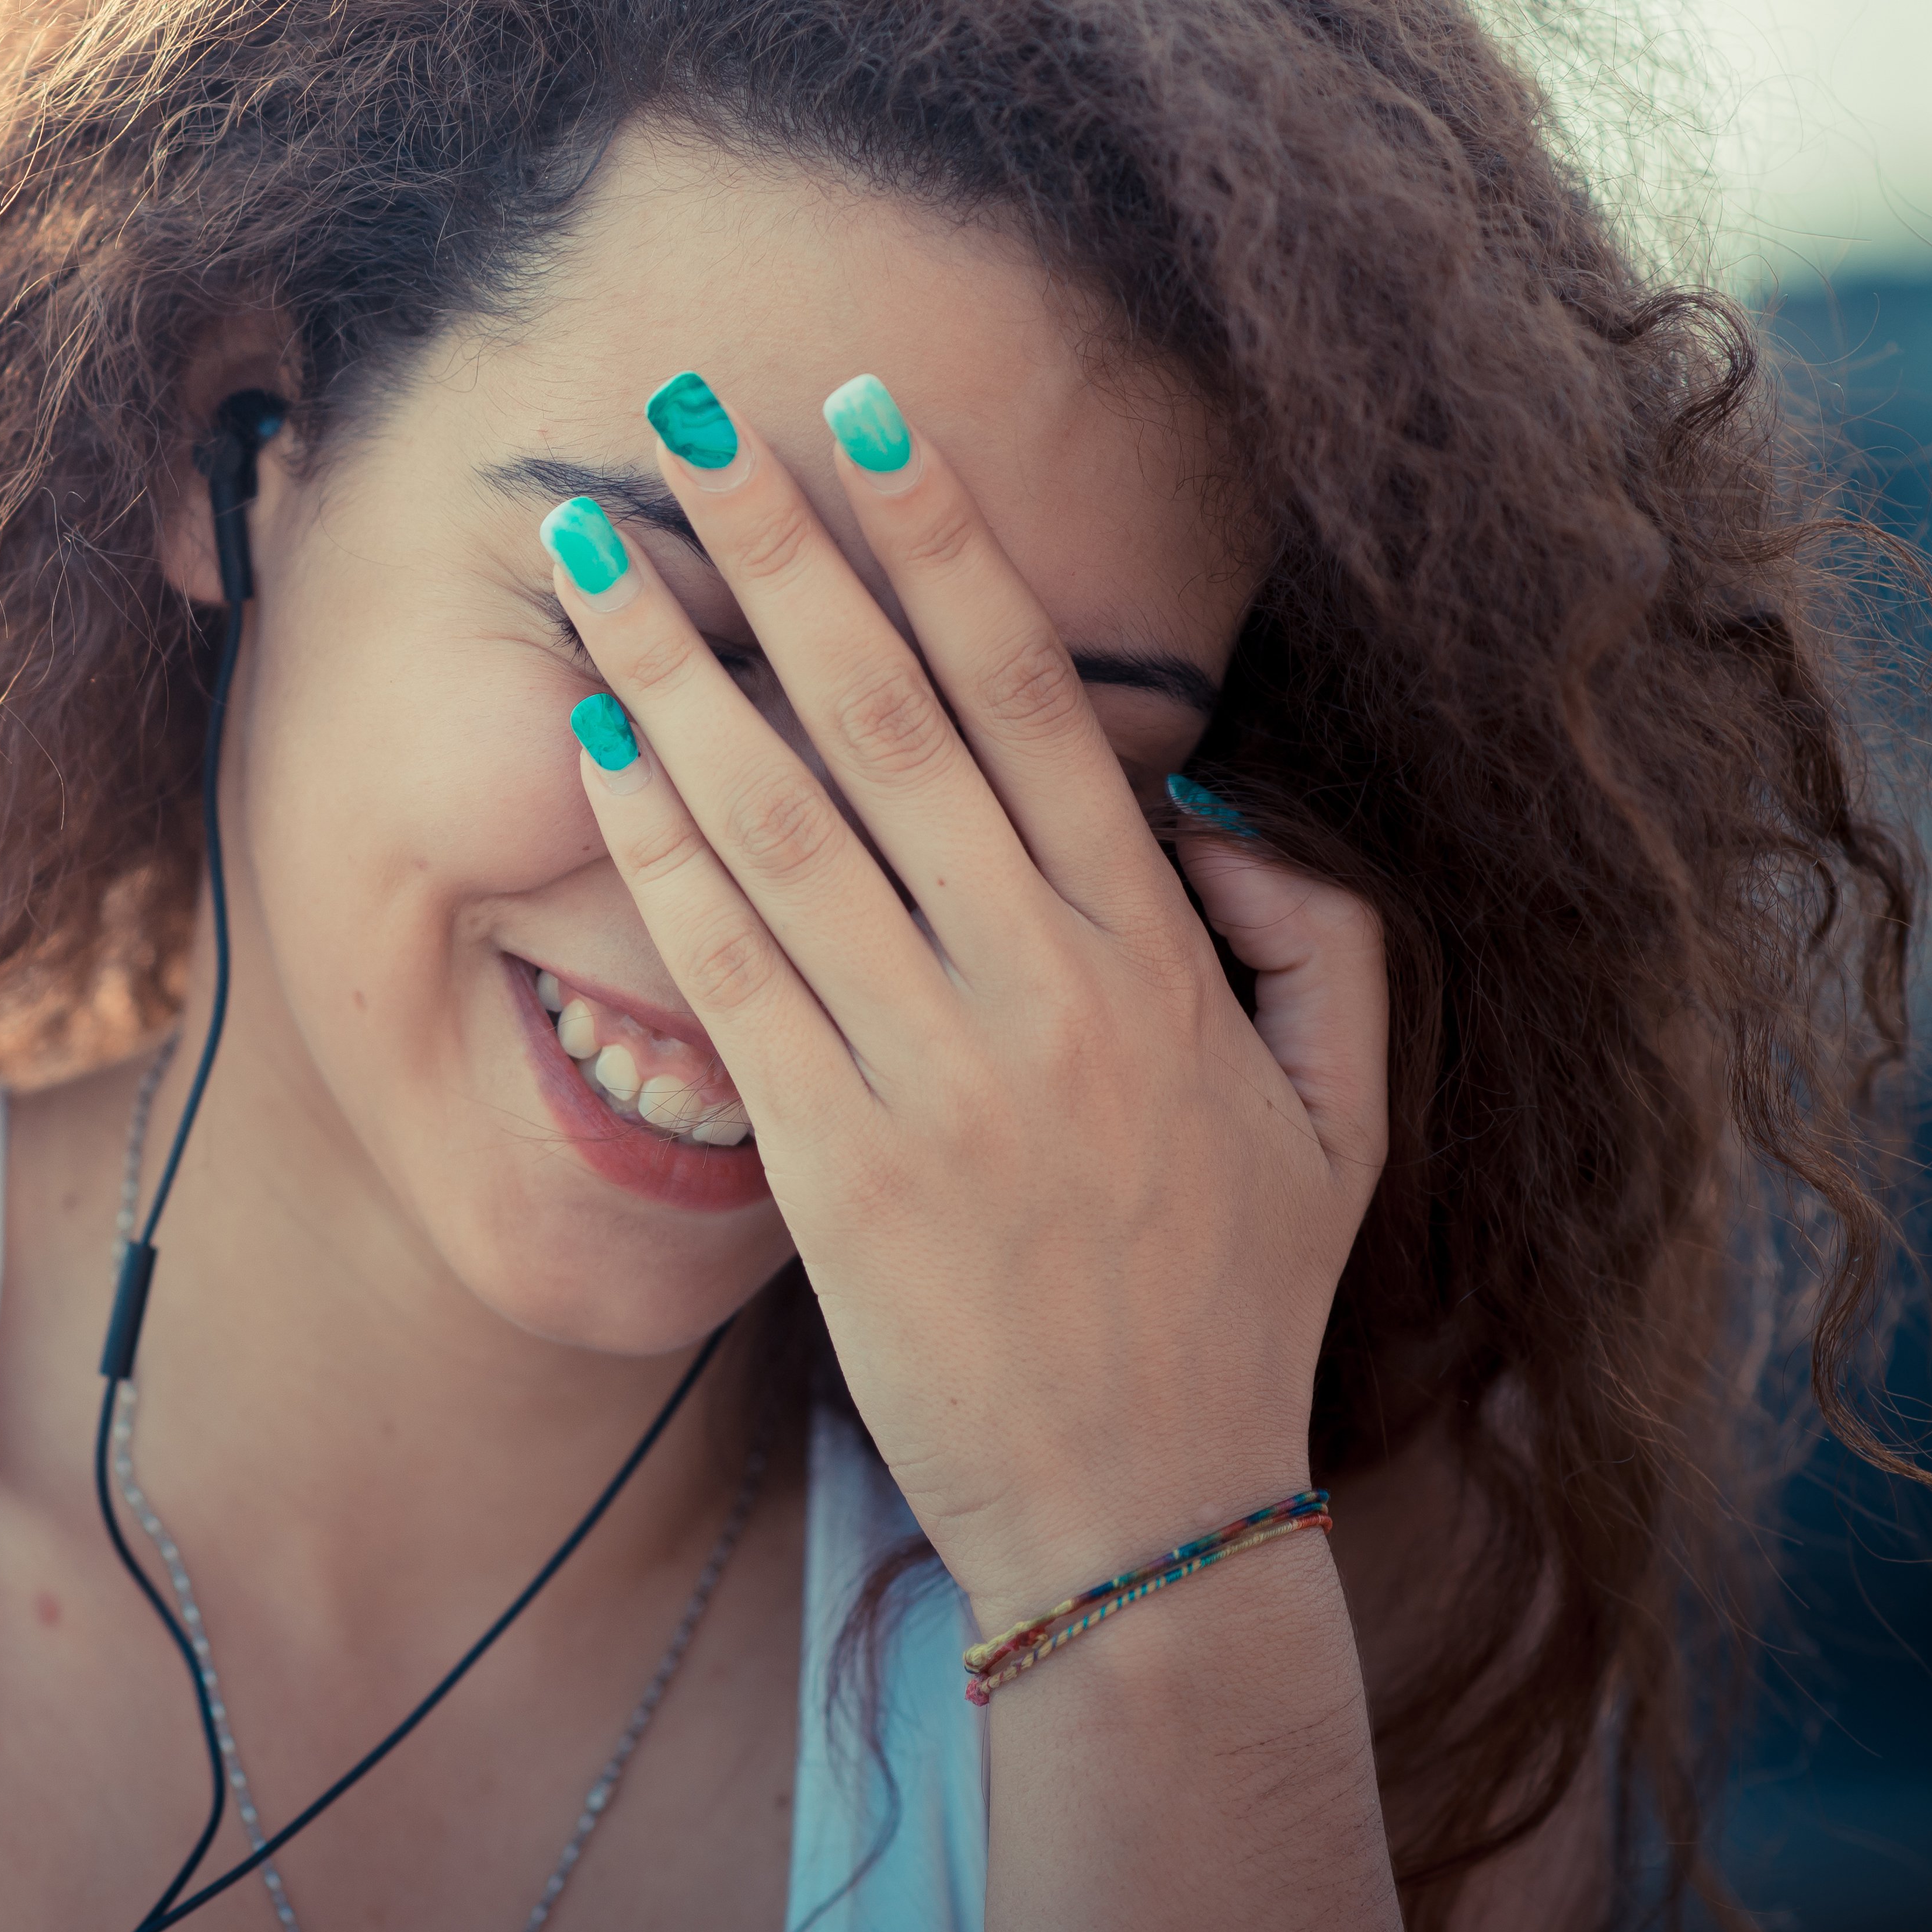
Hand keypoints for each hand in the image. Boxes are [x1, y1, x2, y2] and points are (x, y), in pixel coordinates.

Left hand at [543, 374, 1388, 1627]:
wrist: (1142, 1516)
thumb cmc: (1234, 1299)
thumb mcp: (1342, 1107)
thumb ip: (1305, 929)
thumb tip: (1196, 802)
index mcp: (1155, 950)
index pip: (1032, 697)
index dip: (943, 543)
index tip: (864, 415)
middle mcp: (1037, 985)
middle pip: (888, 718)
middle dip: (782, 553)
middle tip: (688, 416)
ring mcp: (926, 1074)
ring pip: (783, 825)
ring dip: (676, 674)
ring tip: (589, 557)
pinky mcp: (829, 1164)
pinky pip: (729, 974)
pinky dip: (657, 852)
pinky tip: (595, 747)